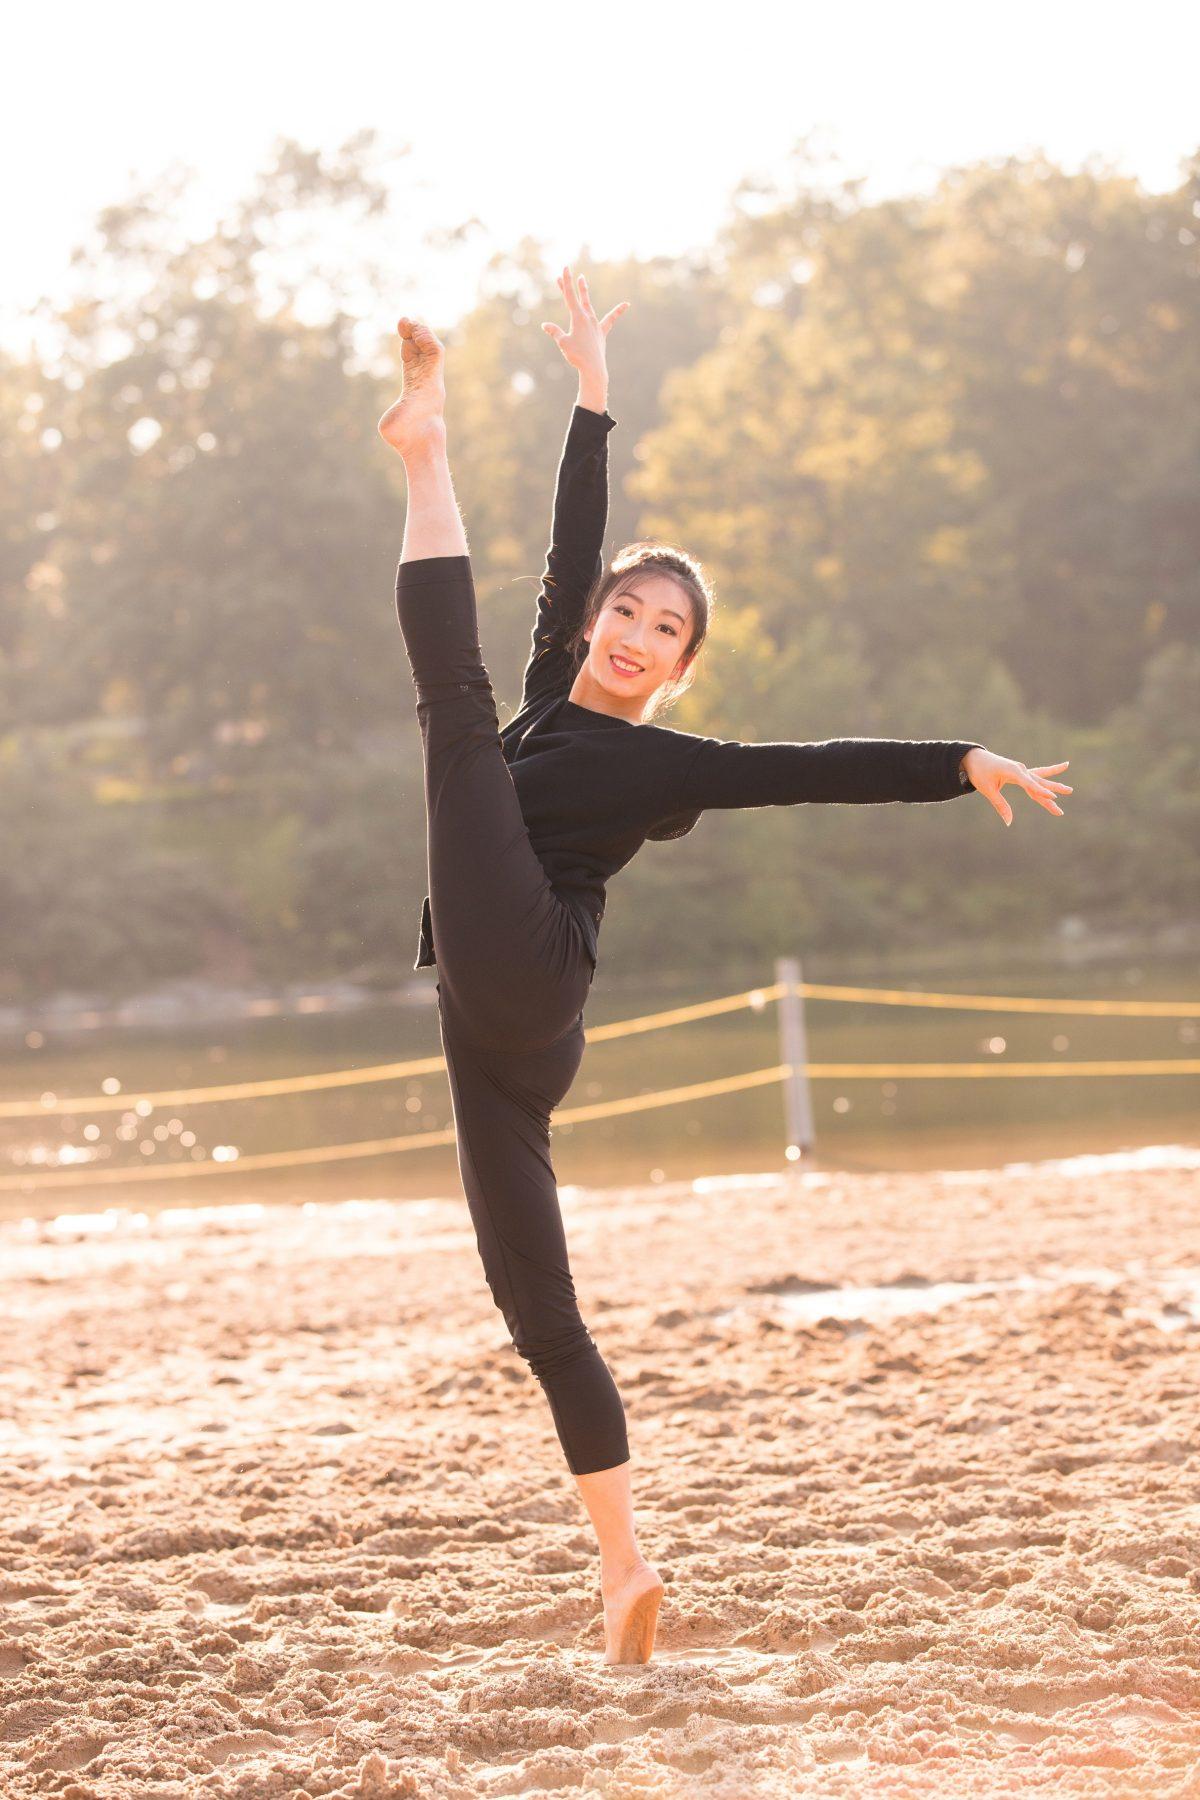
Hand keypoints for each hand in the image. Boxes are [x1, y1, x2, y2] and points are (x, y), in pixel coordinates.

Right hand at [541, 265, 629, 379]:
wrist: (593, 367)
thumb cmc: (577, 356)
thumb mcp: (563, 342)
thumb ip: (555, 332)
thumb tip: (545, 325)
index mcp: (578, 317)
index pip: (570, 296)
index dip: (566, 281)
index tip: (565, 268)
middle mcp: (588, 317)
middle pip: (578, 298)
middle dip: (572, 285)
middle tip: (569, 272)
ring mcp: (596, 324)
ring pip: (589, 305)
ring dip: (584, 293)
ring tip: (583, 281)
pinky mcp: (602, 332)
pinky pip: (610, 319)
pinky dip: (618, 311)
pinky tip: (626, 304)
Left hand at [962, 748, 1071, 826]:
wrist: (975, 758)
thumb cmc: (980, 773)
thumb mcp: (988, 790)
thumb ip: (1000, 805)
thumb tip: (1009, 822)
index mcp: (1012, 771)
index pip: (1029, 783)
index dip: (1041, 791)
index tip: (1053, 797)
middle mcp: (1020, 769)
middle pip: (1039, 782)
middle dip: (1054, 789)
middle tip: (1070, 791)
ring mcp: (1022, 770)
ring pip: (1041, 780)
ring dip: (1054, 785)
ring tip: (1070, 790)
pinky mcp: (1021, 772)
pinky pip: (1037, 776)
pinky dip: (1049, 774)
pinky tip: (1063, 768)